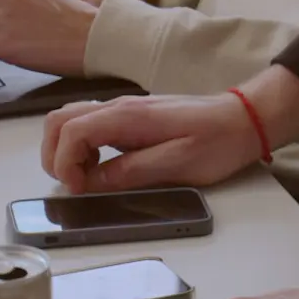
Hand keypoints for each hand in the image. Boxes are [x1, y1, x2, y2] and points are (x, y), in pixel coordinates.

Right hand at [40, 93, 267, 193]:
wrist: (243, 118)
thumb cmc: (217, 141)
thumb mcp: (177, 164)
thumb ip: (130, 172)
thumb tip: (92, 184)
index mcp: (128, 116)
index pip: (70, 131)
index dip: (64, 164)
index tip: (78, 190)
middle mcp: (120, 107)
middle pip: (59, 119)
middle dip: (54, 155)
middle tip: (75, 186)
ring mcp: (124, 109)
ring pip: (71, 119)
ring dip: (66, 150)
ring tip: (88, 179)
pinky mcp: (131, 117)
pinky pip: (90, 124)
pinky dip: (81, 146)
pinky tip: (102, 168)